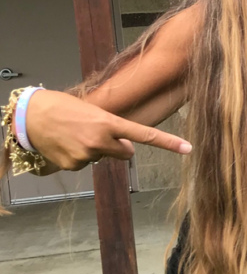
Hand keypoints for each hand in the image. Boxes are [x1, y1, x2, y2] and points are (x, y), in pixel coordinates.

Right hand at [21, 90, 191, 170]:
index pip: (145, 135)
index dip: (168, 142)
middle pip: (126, 153)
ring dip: (95, 150)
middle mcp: (101, 141)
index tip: (188, 148)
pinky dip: (78, 157)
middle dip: (118, 146)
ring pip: (104, 158)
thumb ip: (114, 128)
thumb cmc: (63, 108)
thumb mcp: (94, 112)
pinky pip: (86, 164)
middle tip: (97, 133)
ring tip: (75, 135)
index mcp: (109, 123)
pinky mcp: (74, 166)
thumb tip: (127, 148)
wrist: (31, 116)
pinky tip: (66, 144)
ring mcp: (87, 155)